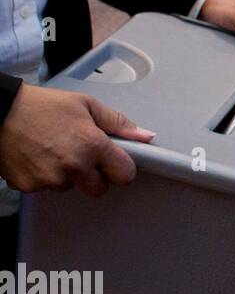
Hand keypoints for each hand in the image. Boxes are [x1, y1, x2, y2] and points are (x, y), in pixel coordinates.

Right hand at [0, 84, 153, 195]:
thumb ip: (118, 123)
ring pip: (69, 187)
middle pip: (98, 188)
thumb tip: (146, 136)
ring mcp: (50, 178)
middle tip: (80, 155)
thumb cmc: (42, 105)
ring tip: (53, 150)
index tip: (113, 162)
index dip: (120, 168)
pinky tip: (36, 157)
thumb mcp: (85, 105)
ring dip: (66, 175)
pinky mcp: (29, 185)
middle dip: (93, 176)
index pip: (124, 175)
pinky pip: (45, 188)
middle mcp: (73, 166)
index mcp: (93, 145)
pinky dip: (43, 176)